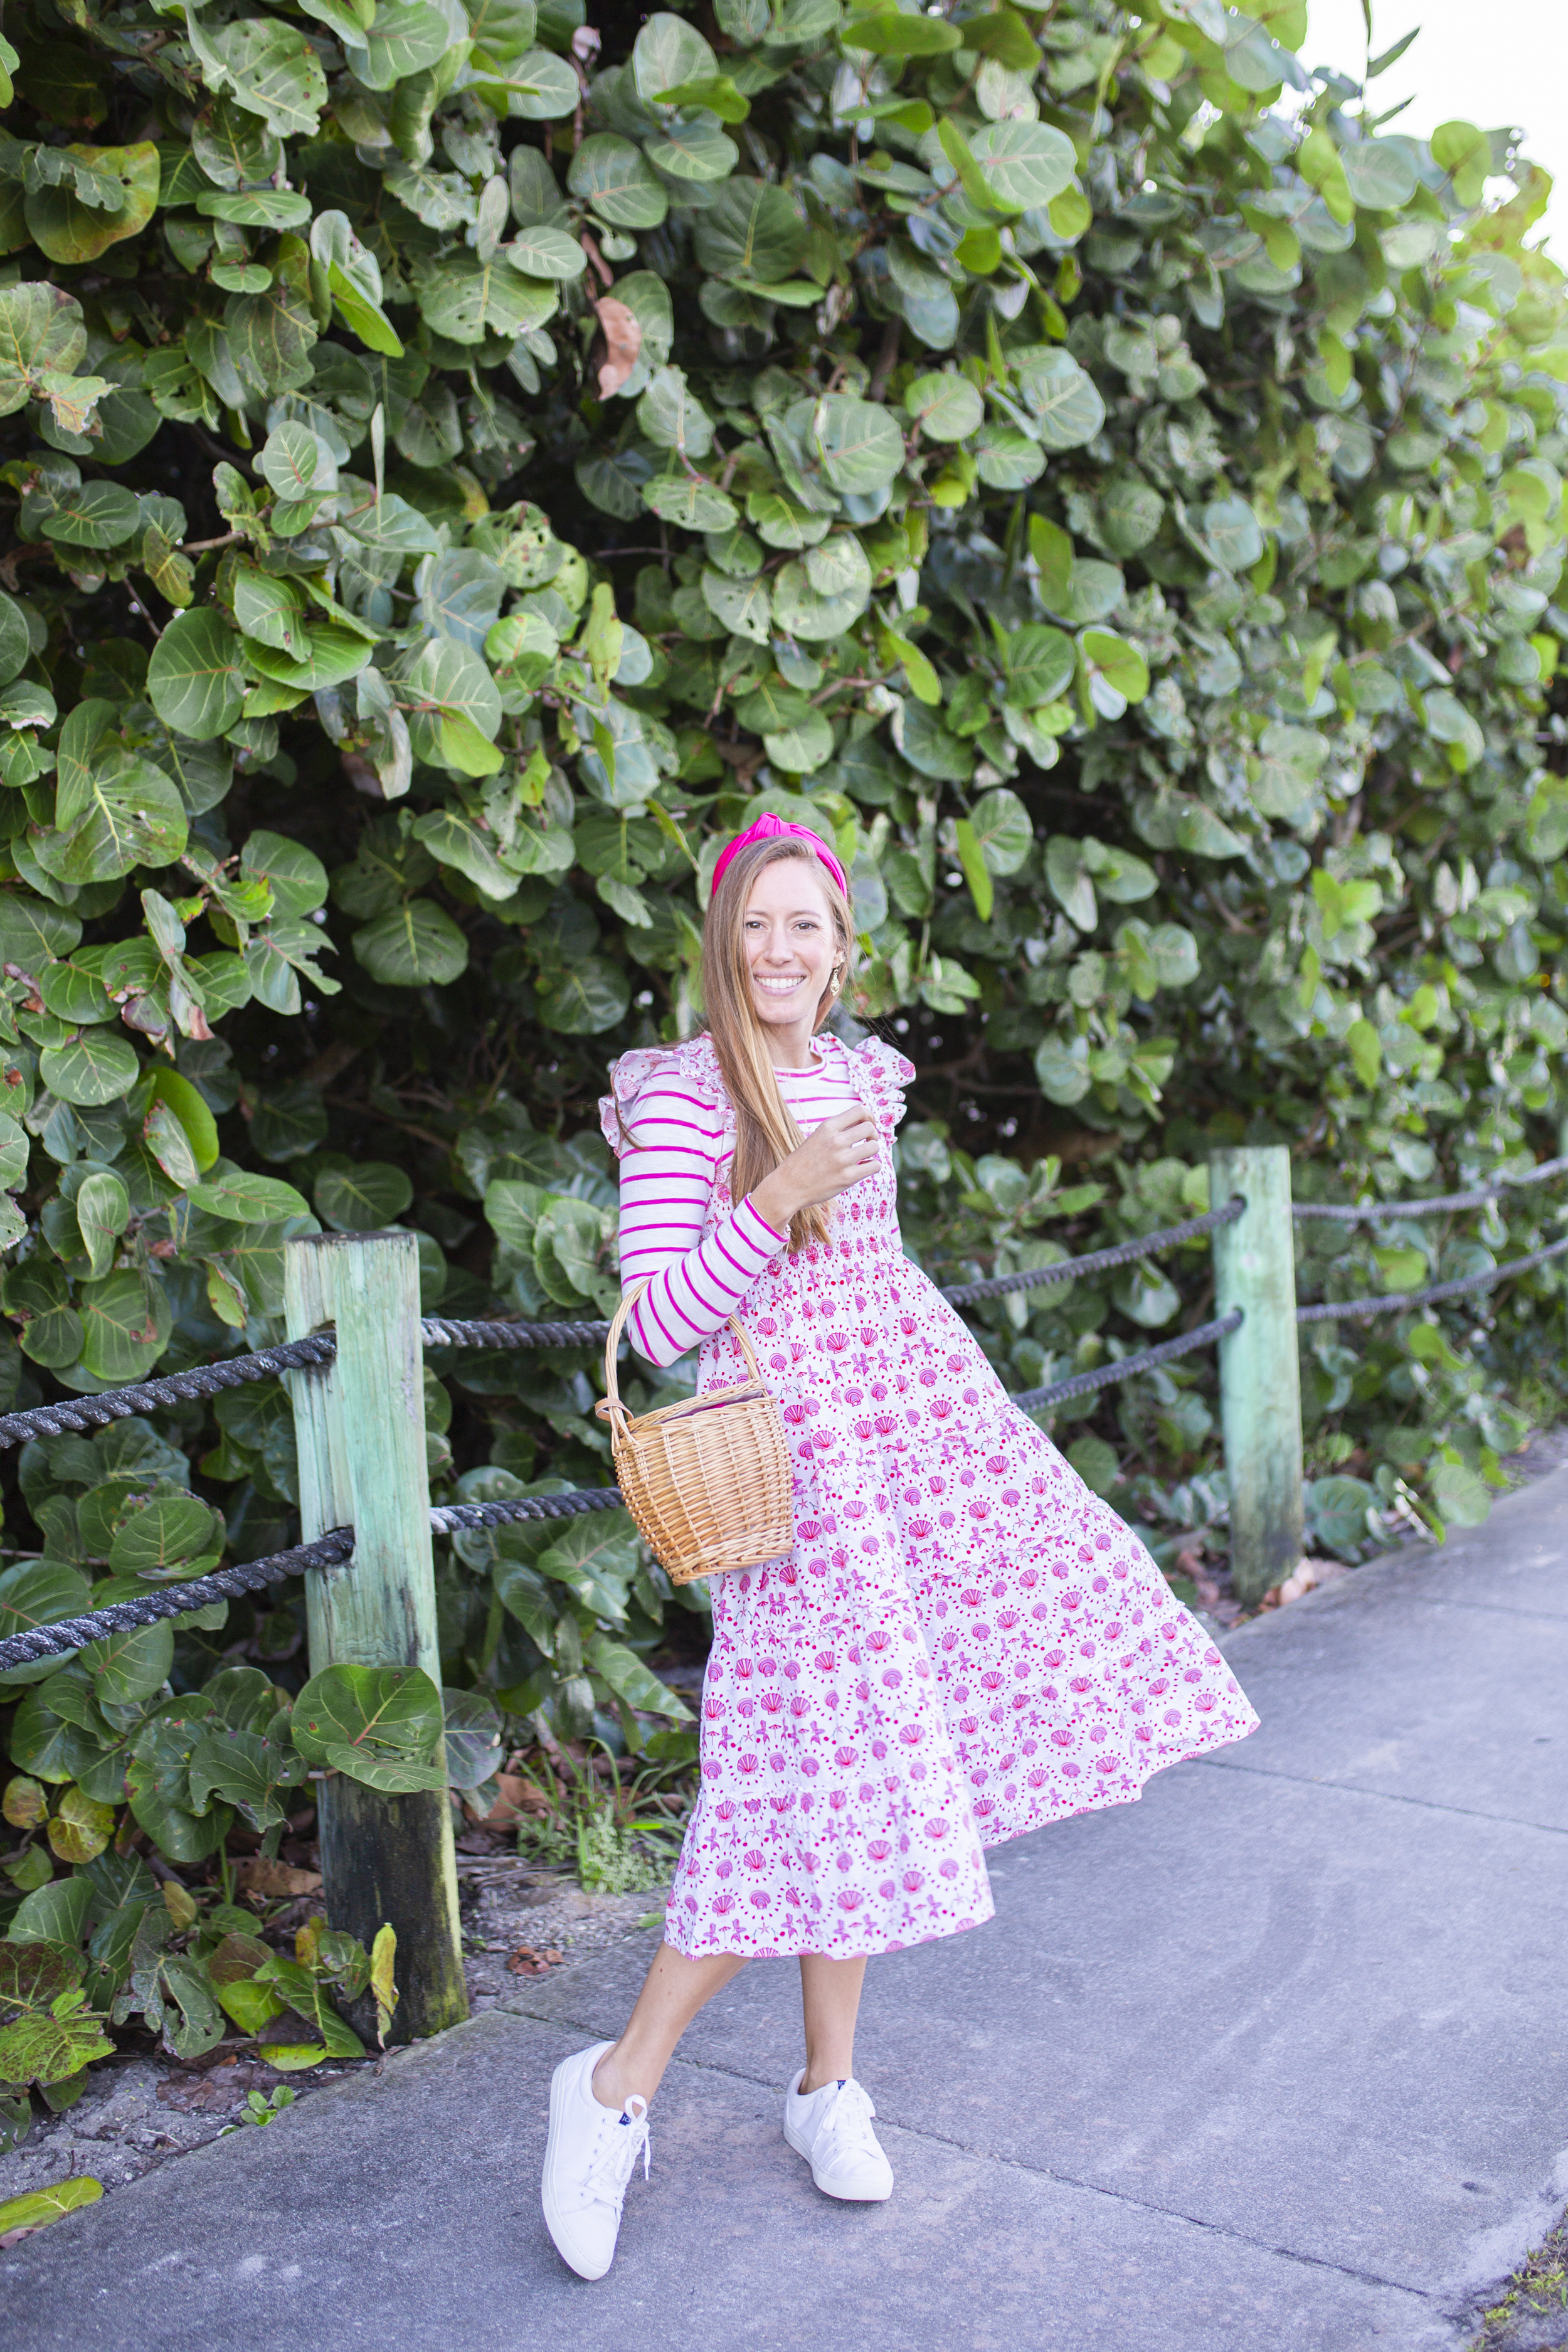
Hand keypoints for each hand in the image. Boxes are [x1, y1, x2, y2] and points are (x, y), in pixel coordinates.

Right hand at [750, 1105, 880, 1229]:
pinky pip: (875, 1166)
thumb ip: (837, 1130)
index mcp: (827, 1127)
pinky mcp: (847, 1178)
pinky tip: (863, 1168)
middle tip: (867, 1143)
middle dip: (873, 1135)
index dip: (869, 1117)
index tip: (868, 1125)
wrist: (788, 1187)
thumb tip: (862, 1124)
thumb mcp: (816, 1137)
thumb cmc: (802, 1163)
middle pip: (870, 1128)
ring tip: (864, 1156)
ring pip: (875, 1147)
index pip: (860, 1110)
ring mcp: (842, 1159)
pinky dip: (873, 1166)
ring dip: (873, 1151)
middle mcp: (836, 1141)